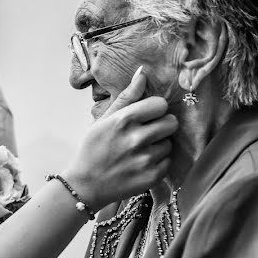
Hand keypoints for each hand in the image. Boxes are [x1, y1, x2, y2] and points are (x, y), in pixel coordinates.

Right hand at [64, 66, 176, 209]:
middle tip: (146, 134)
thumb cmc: (94, 148)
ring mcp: (145, 160)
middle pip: (171, 123)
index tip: (146, 117)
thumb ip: (126, 96)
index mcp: (124, 120)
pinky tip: (141, 164)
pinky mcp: (151, 177)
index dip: (154, 110)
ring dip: (158, 146)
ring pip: (169, 143)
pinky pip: (168, 162)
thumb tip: (143, 72)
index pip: (160, 104)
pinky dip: (158, 163)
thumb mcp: (104, 119)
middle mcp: (136, 139)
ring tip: (140, 151)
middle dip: (161, 126)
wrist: (86, 185)